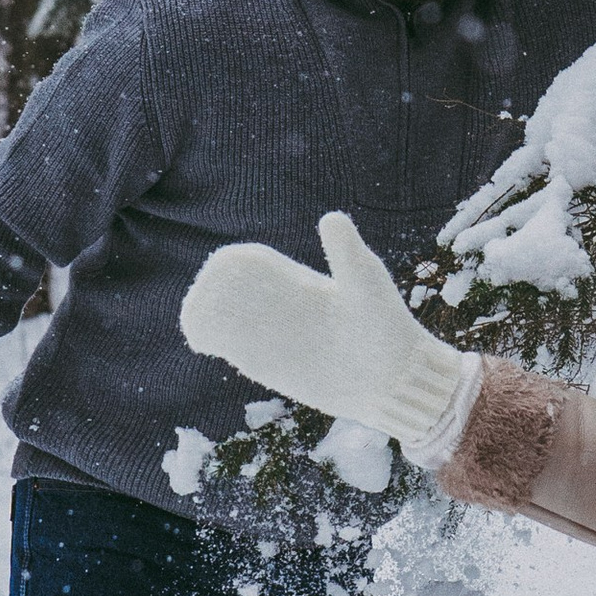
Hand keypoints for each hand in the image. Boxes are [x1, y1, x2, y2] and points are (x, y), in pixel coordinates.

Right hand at [181, 212, 467, 454]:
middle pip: (234, 293)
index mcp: (301, 284)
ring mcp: (279, 339)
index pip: (253, 266)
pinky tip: (210, 345)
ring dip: (208, 319)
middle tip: (200, 304)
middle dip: (210, 293)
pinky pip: (239, 352)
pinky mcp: (279, 368)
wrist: (396, 378)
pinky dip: (218, 343)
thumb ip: (346, 253)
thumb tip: (331, 217)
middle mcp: (285, 309)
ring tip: (199, 325)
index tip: (217, 272)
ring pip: (230, 322)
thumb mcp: (366, 285)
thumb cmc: (386, 326)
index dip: (229, 266)